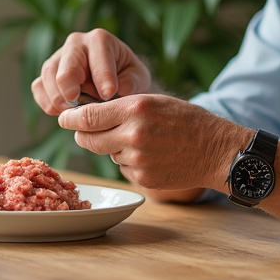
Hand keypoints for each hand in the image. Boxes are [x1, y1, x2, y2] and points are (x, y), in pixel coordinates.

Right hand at [32, 29, 151, 115]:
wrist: (116, 82)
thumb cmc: (128, 77)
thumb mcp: (138, 76)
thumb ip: (132, 81)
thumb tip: (121, 89)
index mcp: (100, 40)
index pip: (98, 57)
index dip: (103, 77)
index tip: (109, 95)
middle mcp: (75, 44)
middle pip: (66, 64)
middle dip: (71, 87)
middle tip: (80, 106)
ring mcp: (58, 58)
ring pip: (48, 74)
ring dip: (58, 98)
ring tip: (72, 114)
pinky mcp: (47, 74)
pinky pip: (38, 86)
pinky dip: (46, 102)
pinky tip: (60, 113)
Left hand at [56, 93, 243, 194]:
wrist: (217, 150)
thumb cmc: (187, 120)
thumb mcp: (155, 101)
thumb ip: (121, 107)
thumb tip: (87, 116)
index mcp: (135, 108)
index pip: (88, 116)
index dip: (70, 118)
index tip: (63, 118)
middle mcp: (133, 134)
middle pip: (88, 140)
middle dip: (84, 136)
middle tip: (87, 131)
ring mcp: (138, 159)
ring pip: (107, 154)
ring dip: (113, 148)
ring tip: (142, 140)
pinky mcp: (143, 178)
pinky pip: (123, 169)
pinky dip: (129, 162)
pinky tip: (151, 156)